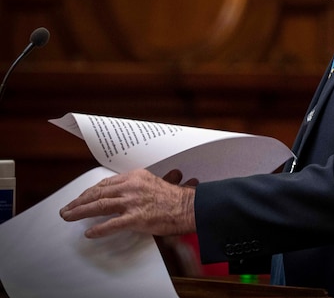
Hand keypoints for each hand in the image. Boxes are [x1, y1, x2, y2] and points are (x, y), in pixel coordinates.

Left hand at [59, 168, 196, 238]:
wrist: (189, 207)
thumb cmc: (175, 198)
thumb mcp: (155, 183)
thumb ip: (137, 186)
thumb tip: (121, 194)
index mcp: (136, 176)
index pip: (106, 183)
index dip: (90, 191)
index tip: (81, 197)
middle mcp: (132, 187)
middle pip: (98, 192)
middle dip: (79, 201)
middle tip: (67, 208)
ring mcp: (133, 202)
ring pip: (99, 205)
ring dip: (81, 212)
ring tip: (69, 216)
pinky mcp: (136, 218)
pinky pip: (112, 224)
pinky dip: (98, 229)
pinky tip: (90, 233)